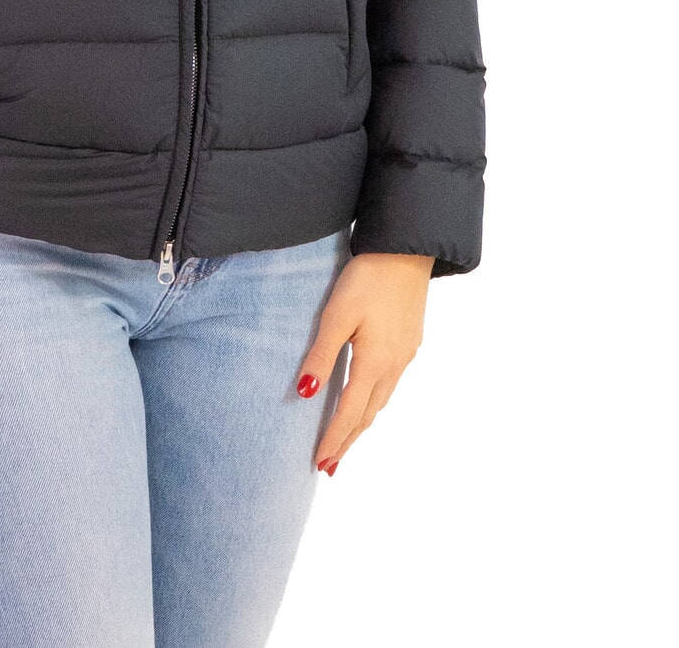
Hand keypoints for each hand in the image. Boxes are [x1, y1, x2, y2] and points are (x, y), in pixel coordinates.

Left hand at [295, 251, 433, 474]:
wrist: (408, 250)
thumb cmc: (368, 279)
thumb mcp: (337, 315)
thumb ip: (321, 355)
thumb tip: (305, 394)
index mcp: (375, 363)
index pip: (350, 413)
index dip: (334, 439)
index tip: (321, 463)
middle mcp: (395, 365)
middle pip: (368, 414)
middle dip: (348, 440)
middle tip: (331, 464)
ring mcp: (406, 354)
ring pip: (381, 400)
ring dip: (362, 422)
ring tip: (346, 439)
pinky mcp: (410, 341)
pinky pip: (391, 383)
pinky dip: (374, 400)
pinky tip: (367, 396)